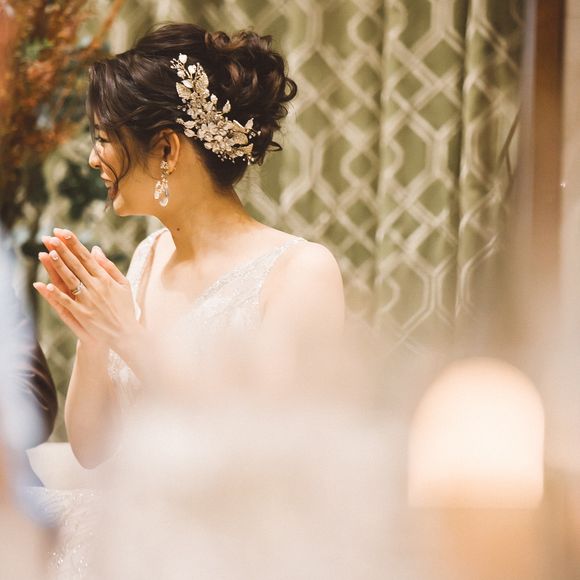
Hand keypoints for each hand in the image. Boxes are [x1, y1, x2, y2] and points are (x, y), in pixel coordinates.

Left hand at [34, 228, 141, 354]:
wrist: (126, 334)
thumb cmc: (125, 308)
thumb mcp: (123, 285)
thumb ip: (109, 267)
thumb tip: (95, 250)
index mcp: (105, 279)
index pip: (86, 257)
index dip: (73, 244)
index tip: (62, 232)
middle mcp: (96, 287)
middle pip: (76, 265)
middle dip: (62, 250)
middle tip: (49, 237)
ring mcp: (88, 301)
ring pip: (69, 280)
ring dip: (58, 267)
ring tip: (47, 253)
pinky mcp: (82, 314)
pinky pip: (67, 303)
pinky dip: (57, 295)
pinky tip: (46, 285)